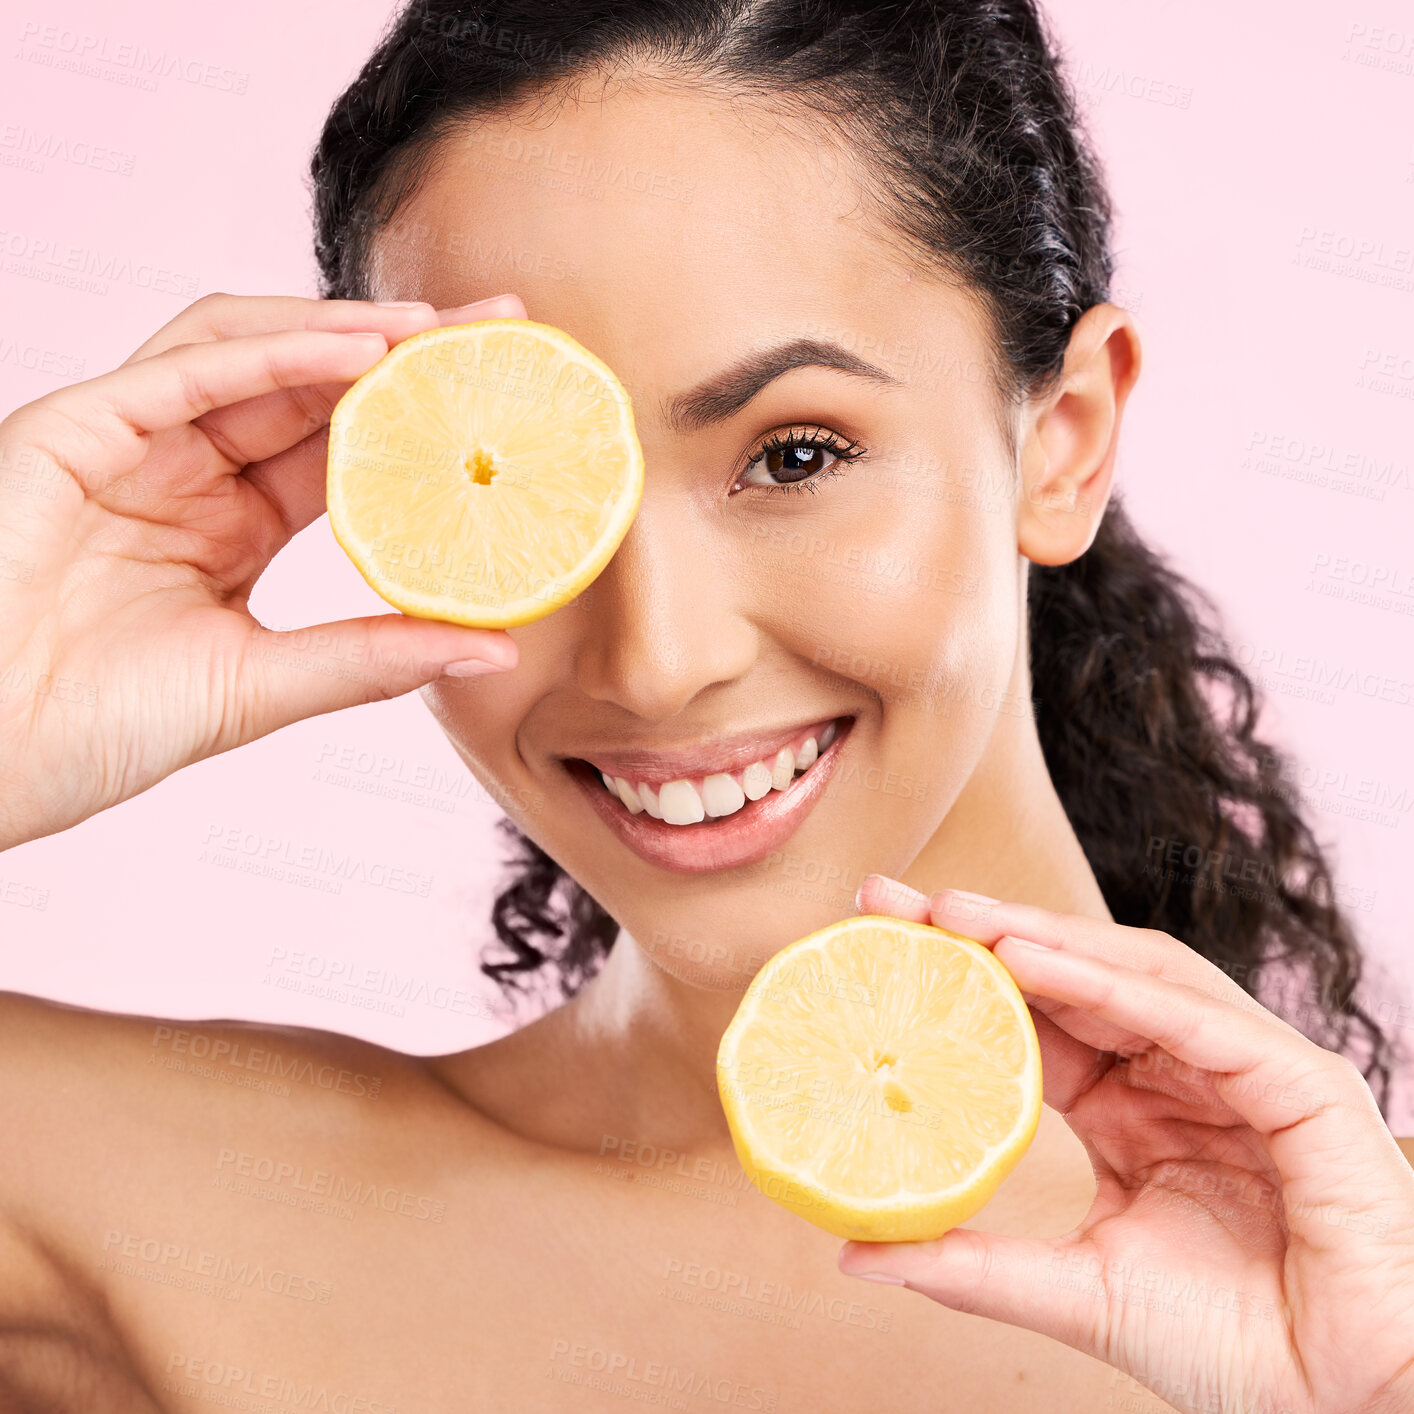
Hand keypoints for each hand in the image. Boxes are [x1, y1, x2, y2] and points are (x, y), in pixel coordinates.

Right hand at [0, 292, 526, 849]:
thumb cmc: (89, 732)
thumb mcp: (256, 688)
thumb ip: (366, 659)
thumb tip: (491, 644)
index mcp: (228, 526)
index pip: (344, 449)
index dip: (422, 418)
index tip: (505, 400)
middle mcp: (185, 473)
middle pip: (309, 383)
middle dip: (405, 350)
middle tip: (498, 327)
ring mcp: (128, 445)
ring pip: (246, 352)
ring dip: (344, 332)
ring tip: (436, 331)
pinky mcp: (70, 431)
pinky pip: (181, 373)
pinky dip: (271, 353)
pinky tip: (353, 351)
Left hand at [839, 876, 1413, 1413]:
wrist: (1347, 1408)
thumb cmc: (1235, 1346)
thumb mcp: (1079, 1292)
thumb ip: (975, 1266)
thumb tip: (857, 1250)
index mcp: (1129, 1108)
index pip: (1033, 1018)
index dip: (960, 976)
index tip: (878, 941)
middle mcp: (1178, 1071)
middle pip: (1071, 976)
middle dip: (984, 932)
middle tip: (893, 901)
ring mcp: (1238, 1067)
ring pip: (1132, 975)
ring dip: (1042, 938)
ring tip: (956, 917)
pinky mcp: (1296, 1080)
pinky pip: (1196, 1020)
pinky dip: (1112, 985)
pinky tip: (1032, 960)